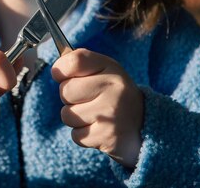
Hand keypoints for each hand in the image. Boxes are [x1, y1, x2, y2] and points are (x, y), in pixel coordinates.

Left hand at [51, 48, 143, 167]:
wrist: (144, 124)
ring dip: (76, 117)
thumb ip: (80, 64)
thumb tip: (55, 70)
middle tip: (89, 99)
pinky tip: (99, 129)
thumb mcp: (104, 70)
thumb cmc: (113, 93)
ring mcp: (111, 115)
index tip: (64, 75)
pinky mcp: (107, 138)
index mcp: (111, 68)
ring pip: (67, 115)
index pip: (74, 62)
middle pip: (65, 91)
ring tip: (95, 115)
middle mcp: (114, 90)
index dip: (61, 69)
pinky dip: (83, 134)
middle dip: (70, 97)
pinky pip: (75, 135)